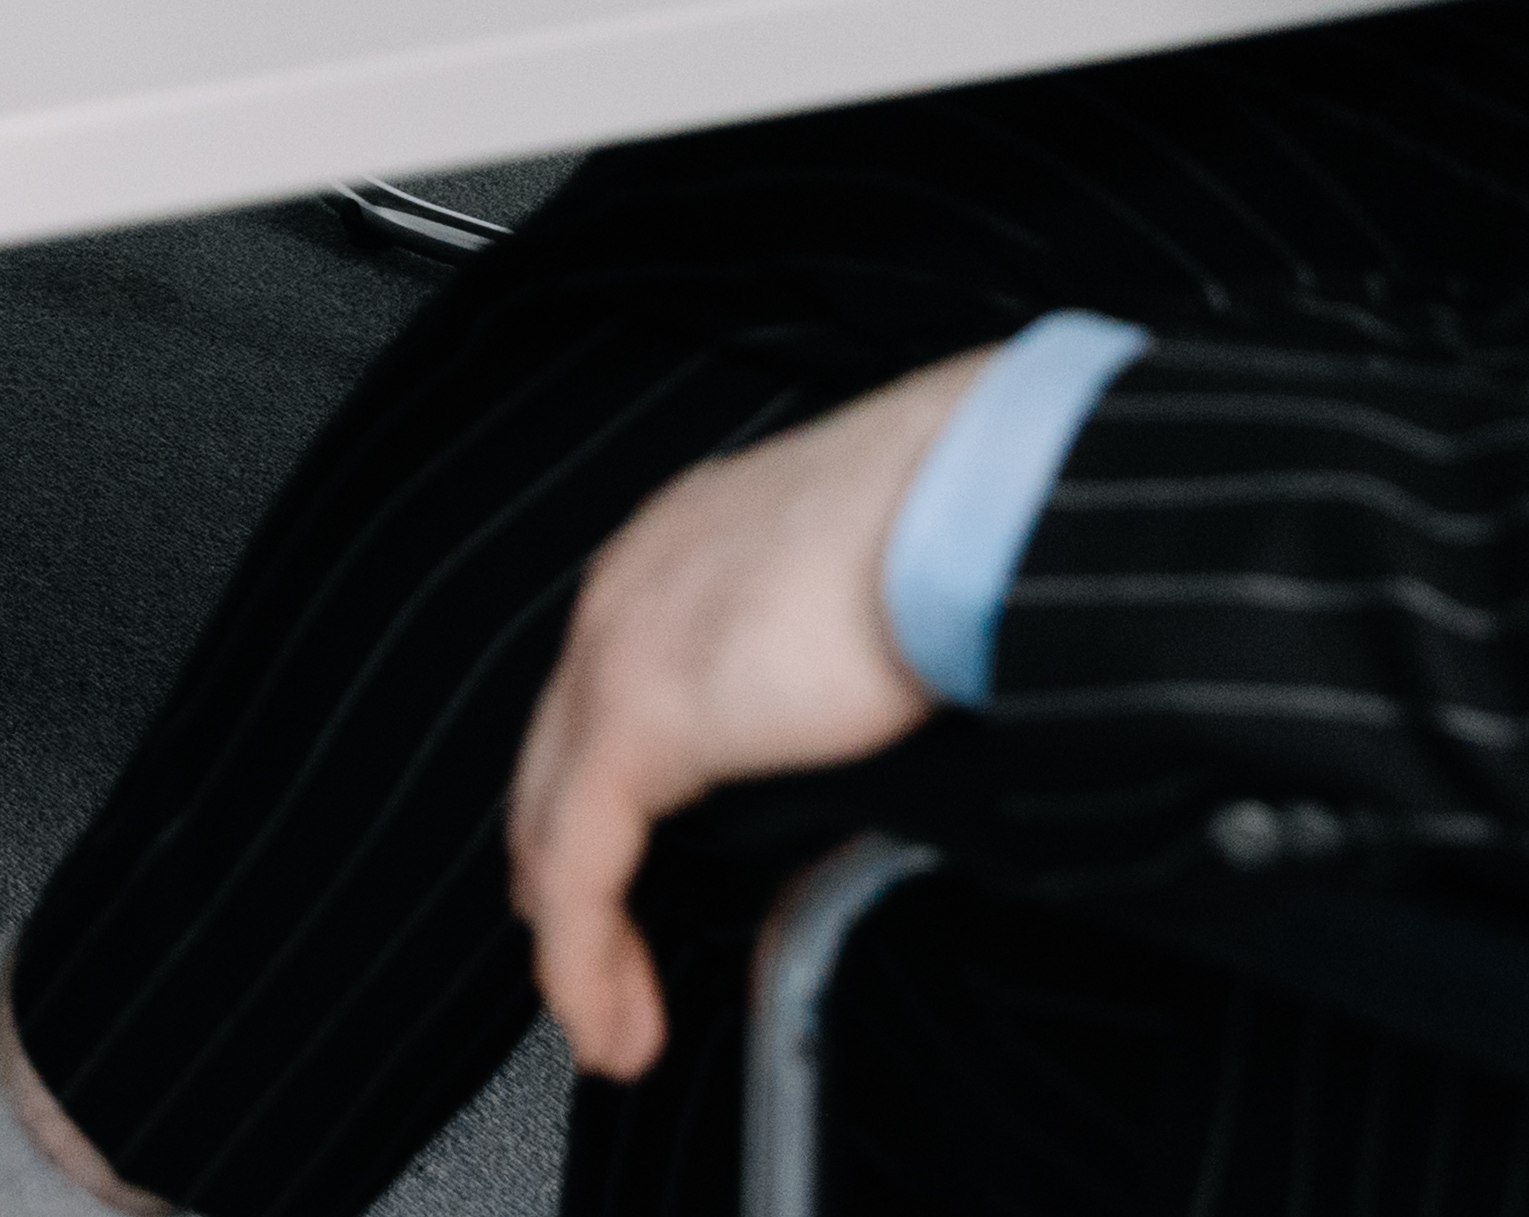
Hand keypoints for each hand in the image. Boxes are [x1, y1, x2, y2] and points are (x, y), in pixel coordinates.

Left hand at [506, 356, 982, 1084]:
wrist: (974, 500)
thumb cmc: (963, 530)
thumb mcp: (871, 611)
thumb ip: (826, 678)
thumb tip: (859, 748)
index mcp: (685, 550)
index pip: (604, 705)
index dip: (602, 811)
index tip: (630, 895)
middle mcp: (631, 588)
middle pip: (558, 768)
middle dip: (573, 887)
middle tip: (610, 979)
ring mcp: (621, 644)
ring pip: (554, 830)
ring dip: (579, 947)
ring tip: (613, 1029)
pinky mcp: (637, 714)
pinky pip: (576, 870)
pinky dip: (583, 959)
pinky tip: (610, 1020)